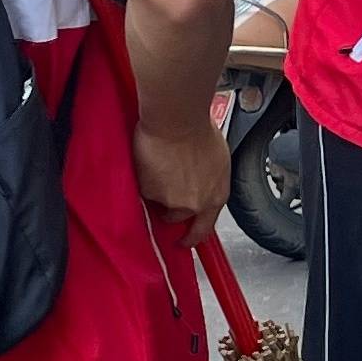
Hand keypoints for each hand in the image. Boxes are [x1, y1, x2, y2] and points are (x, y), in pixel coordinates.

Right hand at [136, 116, 230, 233]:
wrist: (177, 120)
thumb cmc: (198, 129)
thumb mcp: (217, 159)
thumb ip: (210, 180)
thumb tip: (201, 184)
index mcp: (216, 196)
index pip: (204, 229)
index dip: (193, 237)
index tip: (185, 240)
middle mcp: (195, 204)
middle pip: (177, 218)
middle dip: (169, 207)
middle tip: (164, 188)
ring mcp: (171, 201)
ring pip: (158, 204)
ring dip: (156, 191)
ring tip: (157, 166)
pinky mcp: (150, 193)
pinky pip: (143, 192)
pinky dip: (143, 180)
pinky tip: (149, 162)